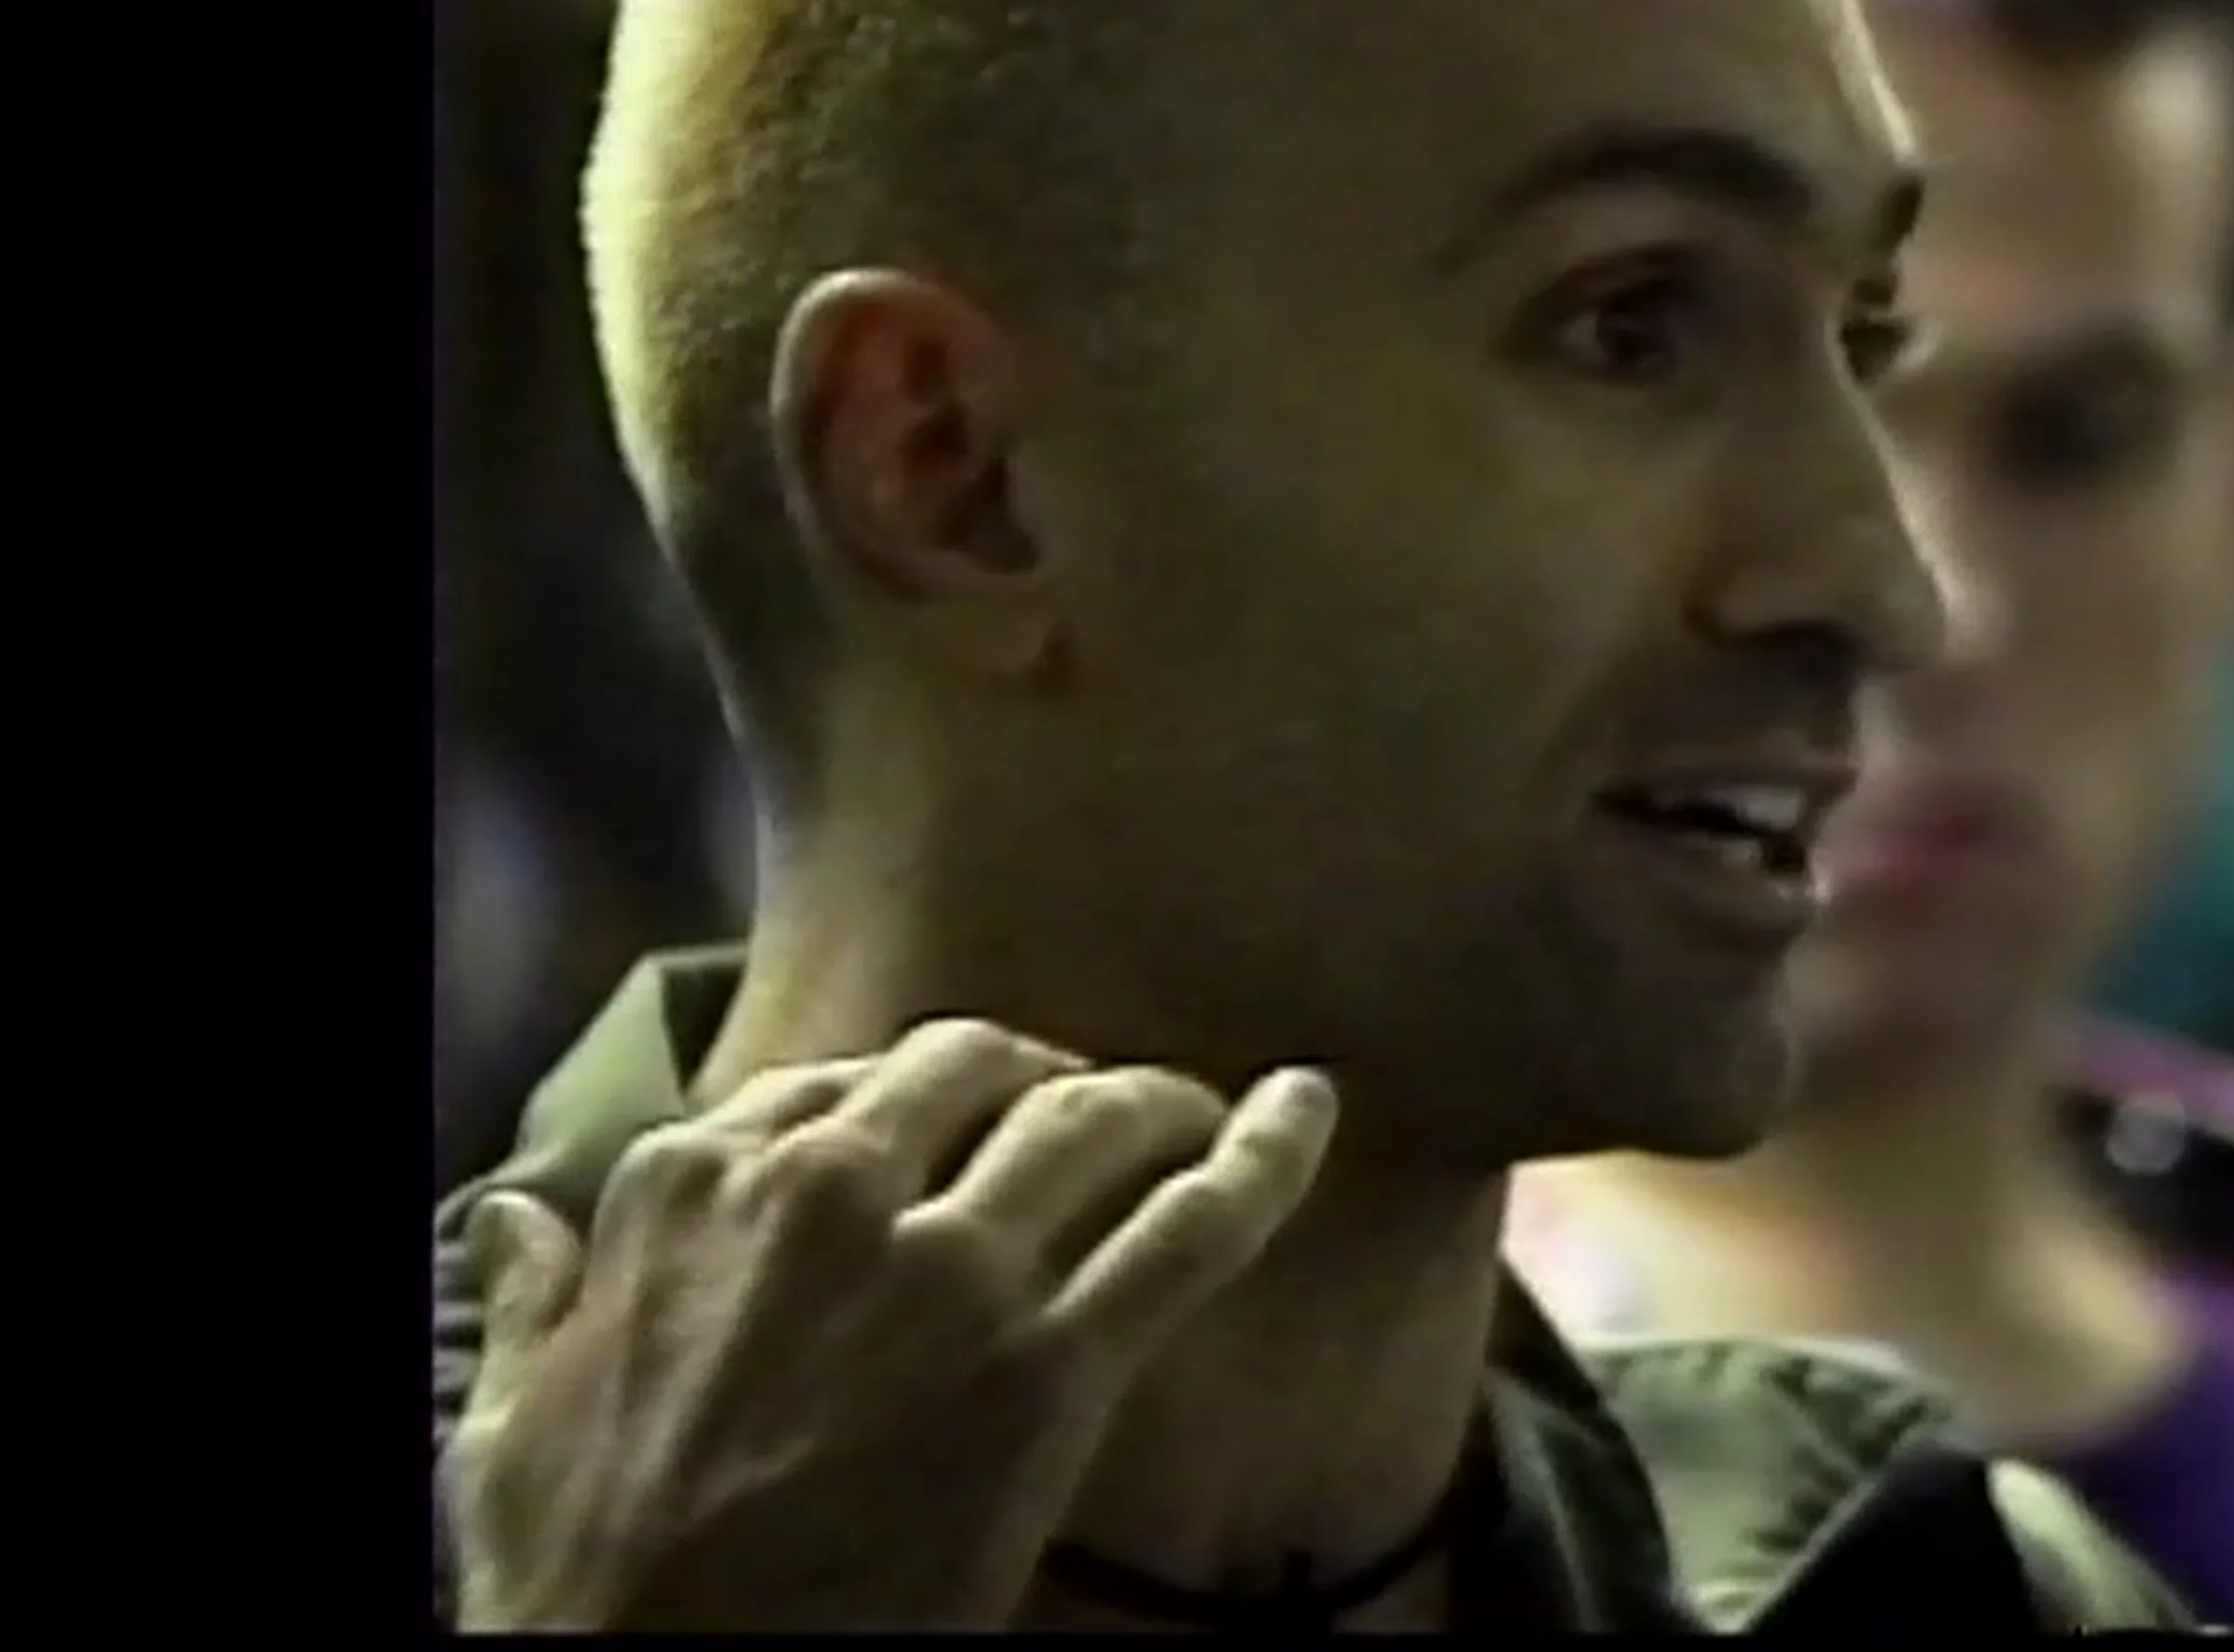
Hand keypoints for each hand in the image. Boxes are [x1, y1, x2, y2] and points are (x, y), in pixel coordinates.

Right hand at [445, 1020, 1337, 1630]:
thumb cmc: (580, 1577)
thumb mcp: (507, 1422)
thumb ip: (534, 1303)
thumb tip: (519, 1226)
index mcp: (698, 1184)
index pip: (836, 1084)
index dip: (911, 1099)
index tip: (951, 1119)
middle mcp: (830, 1193)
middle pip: (979, 1072)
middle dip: (1043, 1078)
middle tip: (1087, 1107)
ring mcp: (949, 1273)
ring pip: (1091, 1125)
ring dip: (1156, 1105)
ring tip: (1196, 1113)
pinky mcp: (1049, 1365)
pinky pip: (1190, 1227)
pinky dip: (1269, 1155)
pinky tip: (1309, 1109)